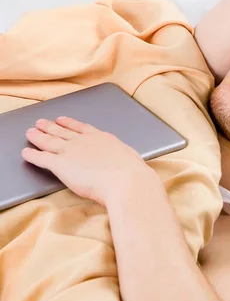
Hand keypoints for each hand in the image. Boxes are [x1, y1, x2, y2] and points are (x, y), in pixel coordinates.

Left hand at [22, 117, 152, 206]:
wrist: (125, 180)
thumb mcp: (128, 158)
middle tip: (41, 122)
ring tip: (30, 132)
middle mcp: (84, 141)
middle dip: (50, 127)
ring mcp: (71, 151)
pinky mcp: (60, 164)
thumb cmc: (132, 172)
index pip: (81, 128)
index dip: (69, 124)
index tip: (62, 120)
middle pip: (62, 132)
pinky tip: (25, 153)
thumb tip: (124, 162)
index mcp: (101, 138)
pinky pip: (41, 157)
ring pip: (49, 141)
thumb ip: (120, 157)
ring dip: (38, 136)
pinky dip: (32, 155)